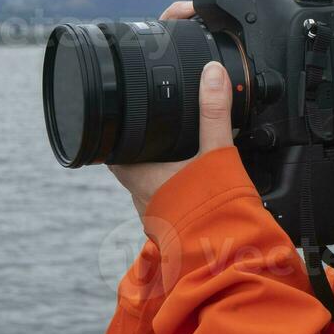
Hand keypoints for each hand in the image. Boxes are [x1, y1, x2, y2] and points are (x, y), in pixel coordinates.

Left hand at [109, 1, 237, 217]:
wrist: (224, 260)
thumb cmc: (210, 217)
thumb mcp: (215, 155)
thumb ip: (214, 113)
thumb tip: (212, 73)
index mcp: (133, 168)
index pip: (109, 132)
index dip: (116, 111)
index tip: (125, 98)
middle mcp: (136, 188)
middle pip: (127, 147)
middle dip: (144, 129)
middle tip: (160, 110)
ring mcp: (152, 204)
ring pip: (146, 167)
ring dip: (161, 152)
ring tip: (181, 136)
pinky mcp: (171, 215)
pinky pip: (166, 184)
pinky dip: (177, 170)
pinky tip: (196, 167)